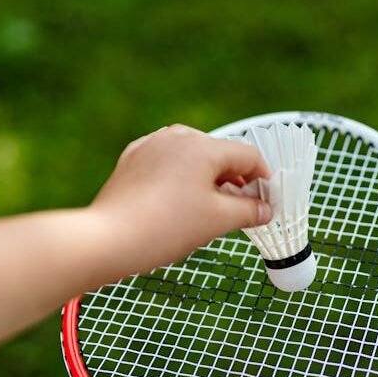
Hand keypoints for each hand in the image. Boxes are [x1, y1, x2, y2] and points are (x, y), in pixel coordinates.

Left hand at [87, 124, 271, 282]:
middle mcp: (176, 137)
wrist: (110, 239)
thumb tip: (264, 209)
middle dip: (234, 180)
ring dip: (207, 180)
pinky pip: (167, 165)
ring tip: (210, 210)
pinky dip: (180, 181)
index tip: (267, 201)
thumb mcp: (217, 221)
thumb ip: (248, 211)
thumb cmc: (166, 228)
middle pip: (219, 155)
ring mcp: (151, 146)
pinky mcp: (132, 160)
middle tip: (241, 209)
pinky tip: (178, 205)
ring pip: (192, 159)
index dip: (263, 179)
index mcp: (203, 146)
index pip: (248, 156)